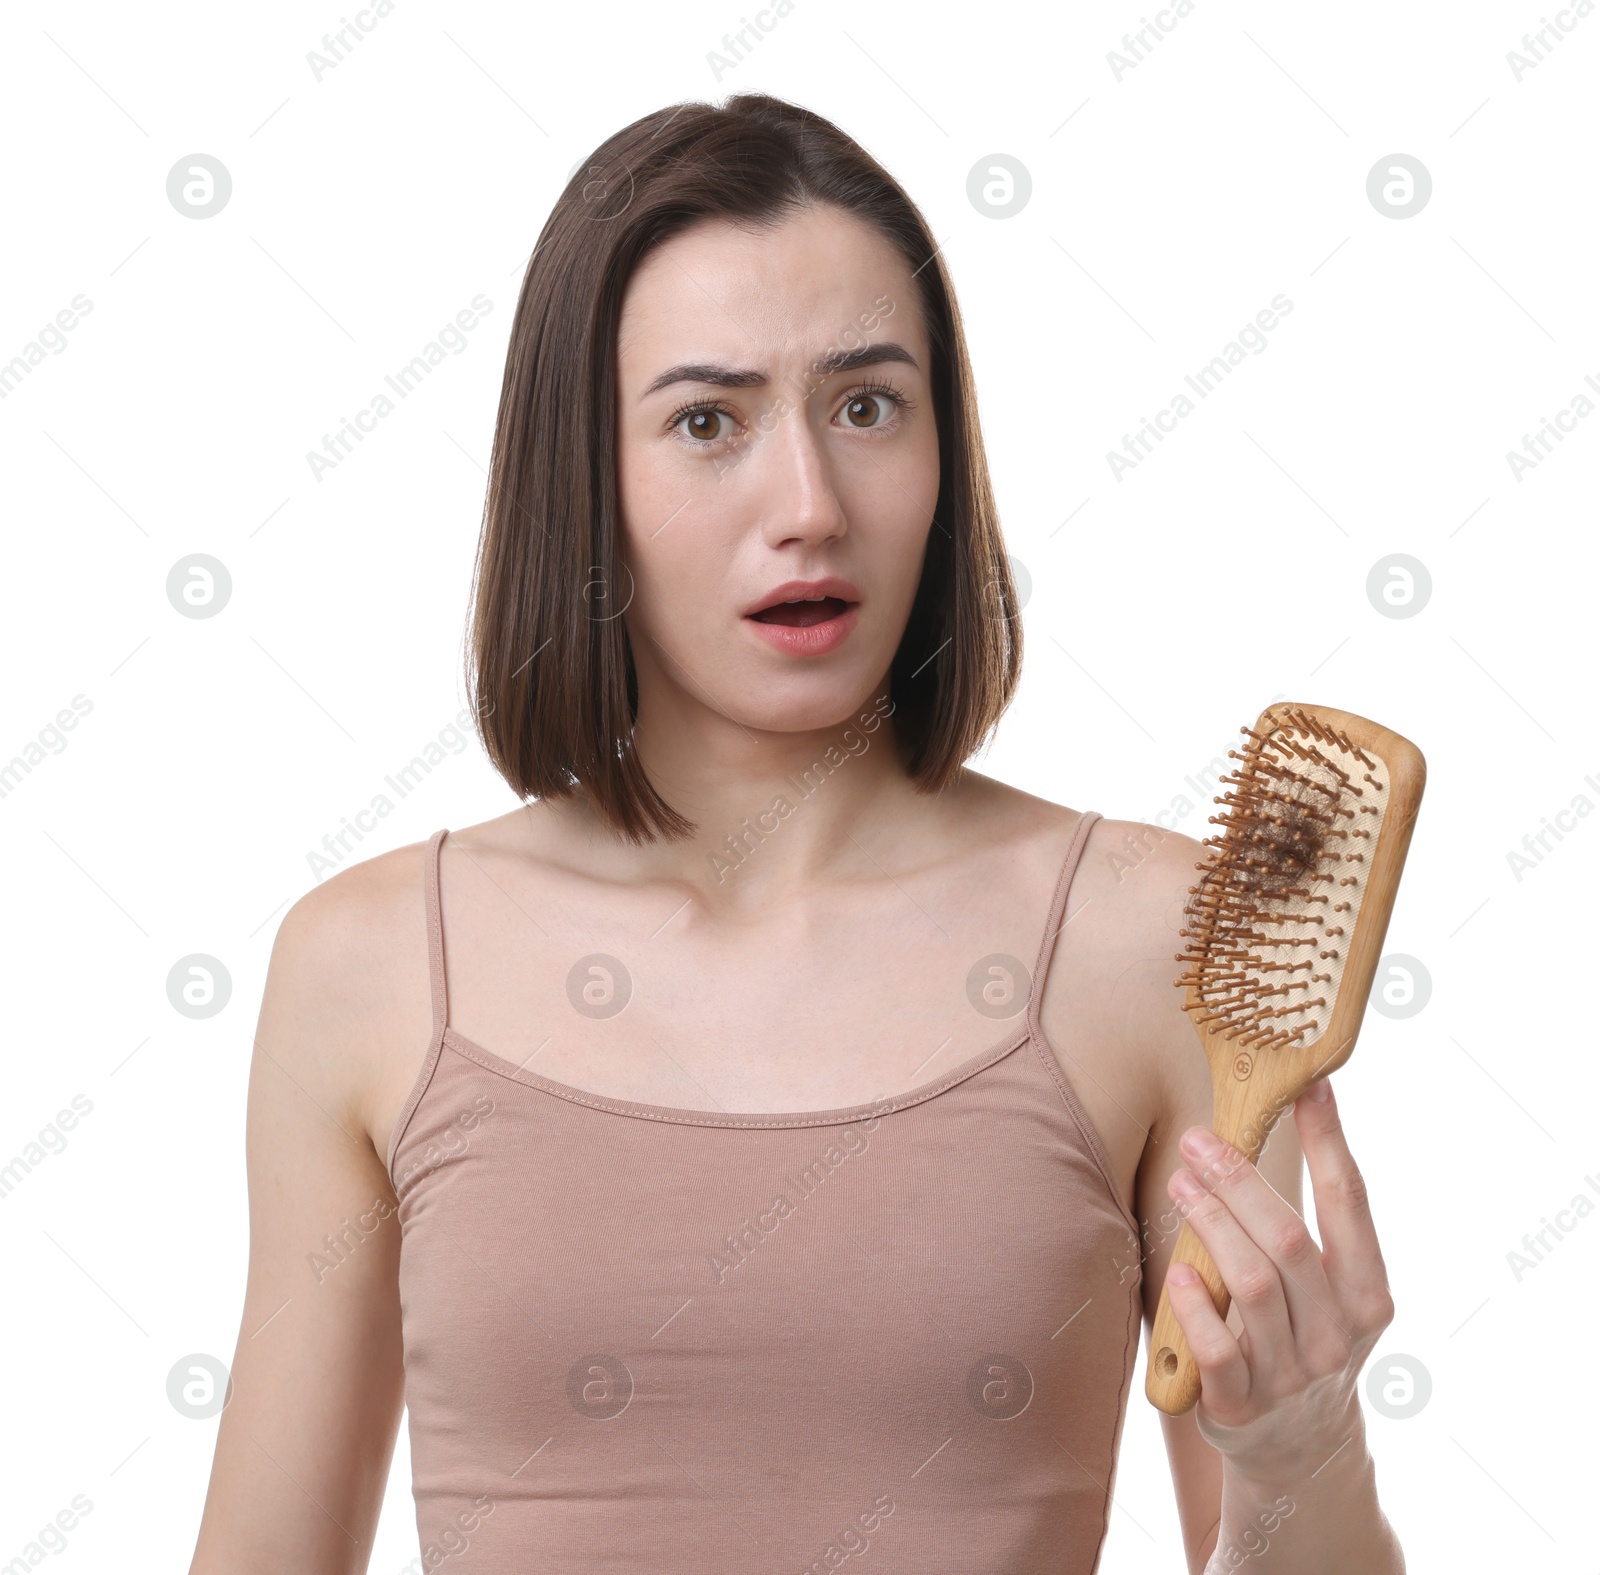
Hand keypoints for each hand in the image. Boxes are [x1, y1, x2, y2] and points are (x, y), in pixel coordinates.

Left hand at [1163, 1077, 1394, 1476]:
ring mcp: (1292, 1374)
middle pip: (1289, 1239)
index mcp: (1368, 1296)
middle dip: (1239, 1181)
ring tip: (1179, 1184)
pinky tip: (1179, 1274)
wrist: (1300, 1449)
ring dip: (1210, 1224)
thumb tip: (1276, 1122)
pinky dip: (1196, 1307)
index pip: (1352, 1205)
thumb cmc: (1302, 1336)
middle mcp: (1338, 1335)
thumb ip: (1308, 1226)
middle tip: (1198, 1140)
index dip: (1330, 1141)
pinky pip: (1219, 1349)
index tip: (1308, 1086)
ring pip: (1252, 1284)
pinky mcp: (1242, 1405)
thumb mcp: (1327, 1290)